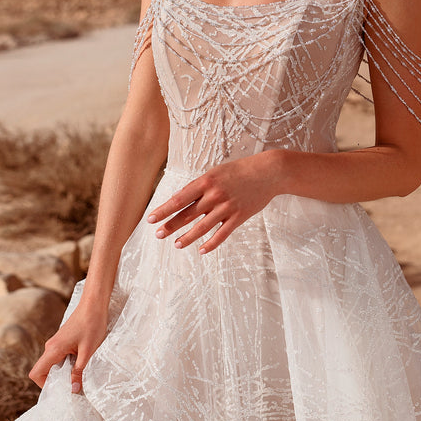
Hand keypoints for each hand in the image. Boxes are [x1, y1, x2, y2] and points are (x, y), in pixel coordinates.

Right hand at [28, 301, 108, 393]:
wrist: (95, 303)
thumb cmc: (92, 324)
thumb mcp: (88, 351)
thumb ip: (79, 371)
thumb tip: (74, 390)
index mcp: (53, 349)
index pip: (36, 373)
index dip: (44, 385)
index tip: (60, 389)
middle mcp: (51, 346)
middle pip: (45, 370)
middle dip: (57, 381)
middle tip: (73, 386)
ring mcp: (57, 342)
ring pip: (54, 363)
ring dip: (64, 372)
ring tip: (81, 375)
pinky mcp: (63, 340)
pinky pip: (60, 356)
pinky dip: (68, 363)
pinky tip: (83, 362)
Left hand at [147, 151, 282, 252]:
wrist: (269, 172)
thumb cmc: (241, 170)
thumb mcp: (217, 172)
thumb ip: (200, 186)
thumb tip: (181, 198)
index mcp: (206, 181)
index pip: (179, 199)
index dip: (163, 210)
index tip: (151, 218)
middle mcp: (214, 195)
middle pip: (187, 214)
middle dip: (170, 225)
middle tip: (157, 234)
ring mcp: (227, 207)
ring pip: (202, 227)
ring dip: (187, 237)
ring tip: (176, 244)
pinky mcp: (239, 217)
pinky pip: (222, 234)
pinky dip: (211, 244)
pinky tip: (202, 250)